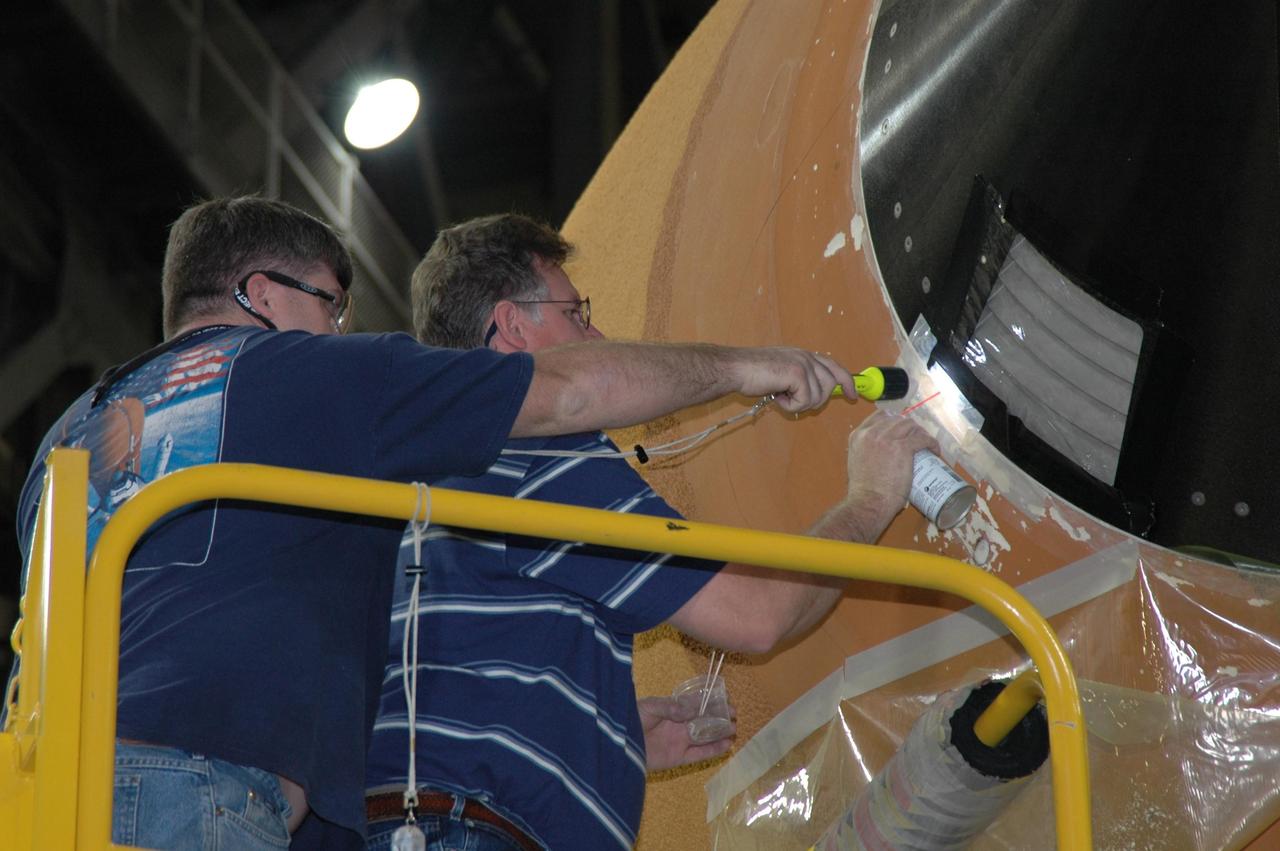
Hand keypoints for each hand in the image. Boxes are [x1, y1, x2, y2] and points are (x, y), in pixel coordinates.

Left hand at [638, 695, 735, 770]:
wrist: (618, 746)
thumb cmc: (630, 720)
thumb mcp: (649, 707)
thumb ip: (671, 707)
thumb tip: (693, 708)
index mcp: (672, 710)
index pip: (696, 704)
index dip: (711, 701)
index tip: (726, 698)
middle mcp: (679, 725)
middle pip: (704, 720)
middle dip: (719, 716)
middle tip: (734, 713)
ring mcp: (680, 741)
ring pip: (705, 737)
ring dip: (720, 732)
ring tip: (734, 728)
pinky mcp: (678, 758)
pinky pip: (699, 754)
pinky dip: (713, 750)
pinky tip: (727, 744)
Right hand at [730, 347, 853, 412]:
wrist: (735, 368)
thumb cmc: (751, 373)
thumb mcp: (781, 372)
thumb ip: (798, 378)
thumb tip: (811, 395)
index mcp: (804, 355)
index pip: (834, 366)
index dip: (846, 381)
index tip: (853, 395)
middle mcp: (807, 357)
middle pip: (829, 386)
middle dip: (814, 400)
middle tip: (792, 400)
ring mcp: (804, 364)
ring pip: (818, 397)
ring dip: (798, 403)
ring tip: (780, 395)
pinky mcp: (798, 374)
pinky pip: (805, 401)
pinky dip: (790, 406)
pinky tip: (777, 397)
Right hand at [844, 411, 937, 534]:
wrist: (868, 502)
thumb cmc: (863, 490)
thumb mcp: (857, 462)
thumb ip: (866, 451)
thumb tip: (881, 452)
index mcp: (858, 436)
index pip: (880, 416)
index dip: (895, 421)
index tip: (903, 430)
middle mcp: (871, 433)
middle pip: (897, 419)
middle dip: (909, 427)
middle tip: (917, 438)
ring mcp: (887, 438)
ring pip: (910, 425)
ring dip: (920, 433)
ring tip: (926, 444)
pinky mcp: (902, 447)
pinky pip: (922, 438)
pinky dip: (931, 443)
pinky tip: (934, 450)